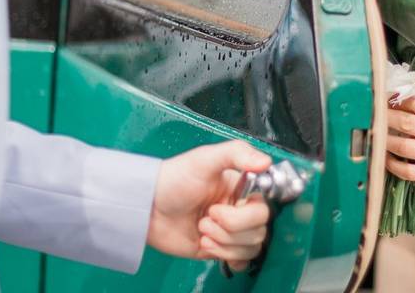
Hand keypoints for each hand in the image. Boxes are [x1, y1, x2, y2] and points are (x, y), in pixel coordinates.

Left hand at [146, 140, 271, 271]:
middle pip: (259, 230)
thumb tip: (266, 162)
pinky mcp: (220, 249)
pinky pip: (241, 261)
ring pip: (250, 248)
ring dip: (223, 242)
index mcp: (242, 189)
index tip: (224, 206)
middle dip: (230, 227)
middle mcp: (240, 210)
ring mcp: (230, 232)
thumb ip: (237, 153)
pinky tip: (207, 245)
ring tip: (202, 229)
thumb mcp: (205, 159)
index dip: (247, 213)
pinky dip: (226, 256)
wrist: (148, 208)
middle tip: (207, 216)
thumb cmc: (174, 179)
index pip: (264, 208)